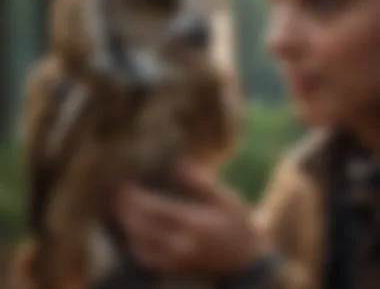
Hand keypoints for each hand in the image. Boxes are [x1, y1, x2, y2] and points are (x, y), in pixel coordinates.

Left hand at [116, 159, 267, 279]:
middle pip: (143, 228)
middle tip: (117, 195)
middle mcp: (182, 245)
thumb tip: (180, 163)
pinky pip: (148, 260)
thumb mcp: (226, 200)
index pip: (156, 211)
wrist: (247, 266)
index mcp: (194, 224)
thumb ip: (202, 183)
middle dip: (126, 211)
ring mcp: (177, 261)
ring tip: (121, 211)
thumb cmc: (239, 227)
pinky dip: (137, 245)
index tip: (125, 186)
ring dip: (128, 227)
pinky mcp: (176, 271)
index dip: (136, 199)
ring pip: (142, 245)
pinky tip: (134, 235)